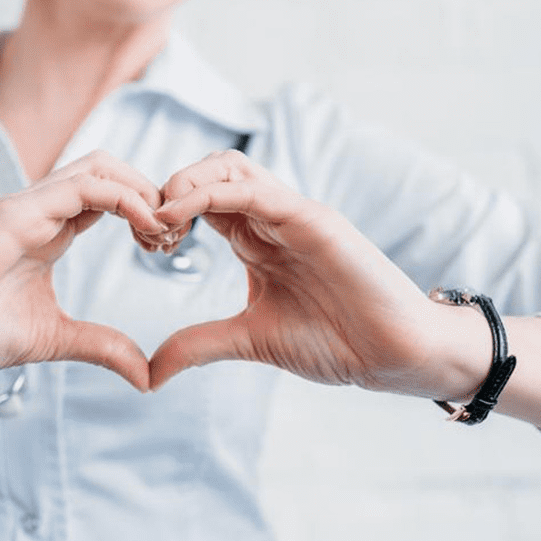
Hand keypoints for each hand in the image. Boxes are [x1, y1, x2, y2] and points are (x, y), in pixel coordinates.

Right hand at [0, 151, 167, 392]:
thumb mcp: (54, 339)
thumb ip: (100, 346)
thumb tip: (145, 373)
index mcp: (49, 232)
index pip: (109, 196)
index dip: (147, 212)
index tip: (169, 247)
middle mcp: (39, 211)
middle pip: (110, 170)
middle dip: (151, 193)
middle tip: (172, 237)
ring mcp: (26, 207)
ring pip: (100, 166)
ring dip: (142, 190)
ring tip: (163, 231)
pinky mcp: (15, 213)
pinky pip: (82, 185)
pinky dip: (124, 197)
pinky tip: (145, 227)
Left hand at [148, 150, 474, 398]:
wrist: (394, 354)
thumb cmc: (336, 342)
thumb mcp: (249, 340)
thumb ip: (199, 345)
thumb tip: (149, 374)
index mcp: (255, 239)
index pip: (200, 200)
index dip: (164, 212)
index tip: (146, 244)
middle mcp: (271, 218)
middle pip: (209, 171)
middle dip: (168, 190)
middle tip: (148, 232)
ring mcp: (292, 214)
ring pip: (228, 167)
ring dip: (182, 183)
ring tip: (158, 219)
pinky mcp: (312, 218)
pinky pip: (252, 190)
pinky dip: (206, 194)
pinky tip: (176, 216)